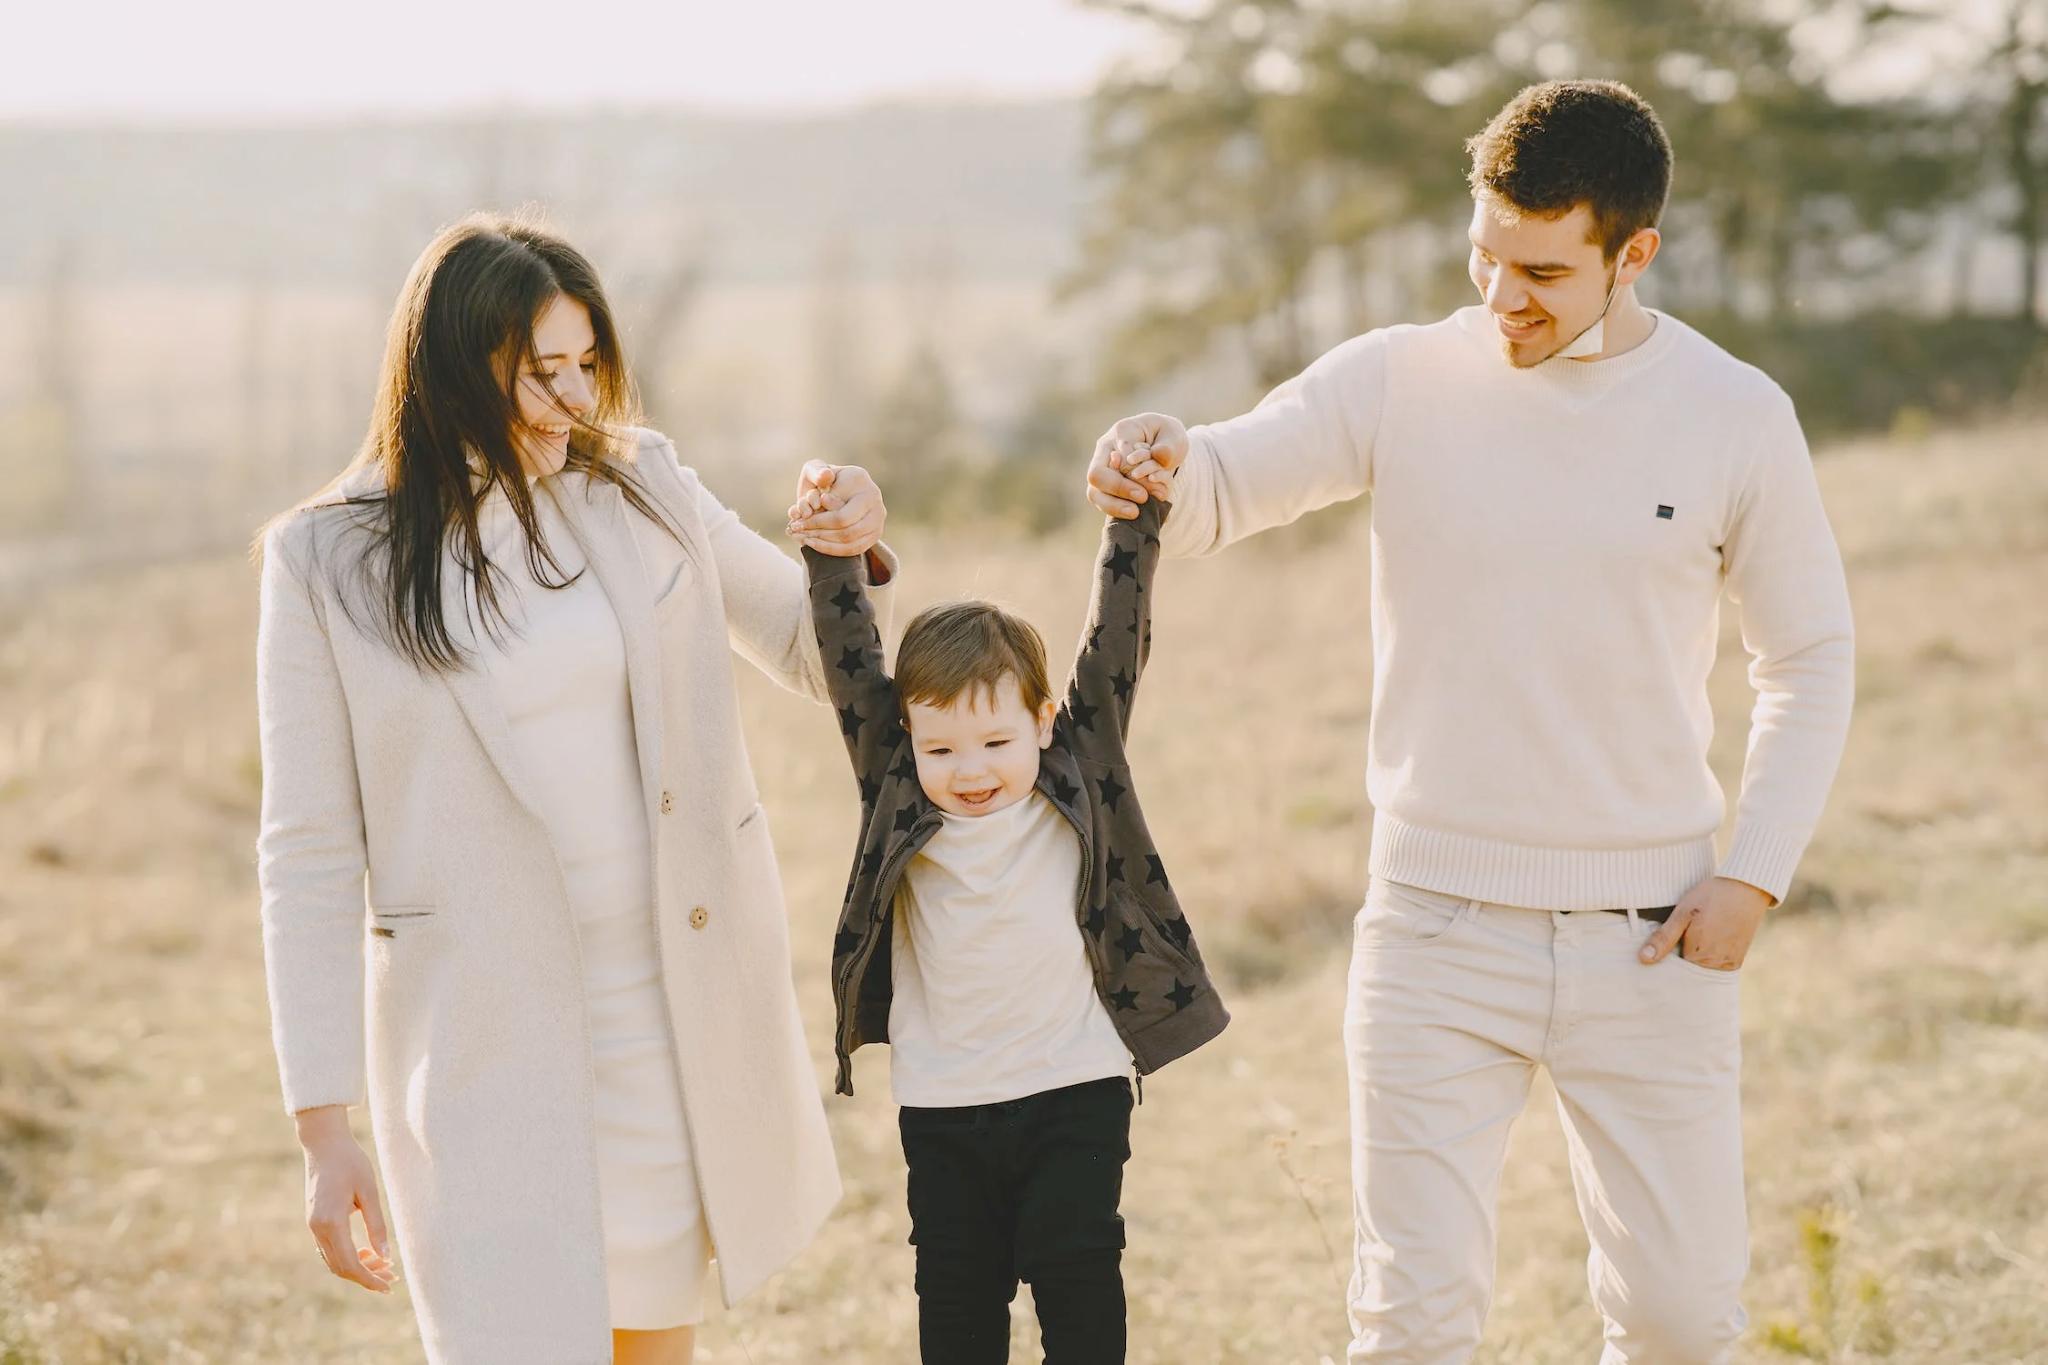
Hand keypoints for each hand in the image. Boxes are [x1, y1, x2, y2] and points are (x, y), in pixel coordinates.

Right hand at [296, 1106, 399, 1293]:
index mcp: (331, 1222)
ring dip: (357, 1267)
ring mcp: (312, 1226)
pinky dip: (347, 1256)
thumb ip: (377, 1225)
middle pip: (341, 1267)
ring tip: (384, 1264)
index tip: (388, 1286)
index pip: (350, 1263)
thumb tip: (386, 1256)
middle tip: (392, 1277)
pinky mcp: (314, 1221)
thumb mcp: (369, 1191)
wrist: (324, 1144)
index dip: (369, 1279)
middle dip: (366, 1276)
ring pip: (334, 1260)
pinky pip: (329, 1249)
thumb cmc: (351, 1162)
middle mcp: (317, 1228)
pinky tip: (367, 1251)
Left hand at [787, 461, 885, 556]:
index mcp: (861, 482)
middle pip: (847, 532)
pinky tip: (813, 543)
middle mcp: (875, 501)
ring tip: (803, 538)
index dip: (818, 521)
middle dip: (818, 533)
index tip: (799, 519)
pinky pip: (854, 549)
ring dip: (823, 543)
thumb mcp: (815, 470)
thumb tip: (825, 477)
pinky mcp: (874, 534)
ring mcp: (878, 520)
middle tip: (797, 531)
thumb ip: (816, 472)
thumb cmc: (822, 479)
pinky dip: (831, 549)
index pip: (842, 515)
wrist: (838, 488)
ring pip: (850, 542)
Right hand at [1086, 414, 1185, 519]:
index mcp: (1121, 432)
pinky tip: (1135, 515)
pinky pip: (1103, 504)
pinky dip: (1118, 511)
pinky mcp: (1107, 489)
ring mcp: (1104, 472)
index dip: (1131, 471)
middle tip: (1143, 497)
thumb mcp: (1174, 435)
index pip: (1118, 455)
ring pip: (1094, 493)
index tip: (1151, 478)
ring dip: (1114, 506)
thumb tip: (1158, 456)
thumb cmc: (1167, 437)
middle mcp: (1106, 452)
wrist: (1165, 447)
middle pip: (1096, 475)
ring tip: (1135, 512)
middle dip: (1119, 489)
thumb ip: (1168, 446)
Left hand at [1639, 876, 1775, 970]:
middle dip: (1679, 958)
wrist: (1746, 888)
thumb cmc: (1711, 896)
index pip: (1672, 968)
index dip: (1665, 956)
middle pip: (1687, 970)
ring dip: (1694, 958)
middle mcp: (1715, 964)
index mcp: (1697, 954)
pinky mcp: (1737, 960)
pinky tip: (1706, 940)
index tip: (1664, 942)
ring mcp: (1728, 963)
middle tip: (1682, 934)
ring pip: (1700, 968)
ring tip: (1696, 935)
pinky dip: (1707, 958)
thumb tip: (1644, 959)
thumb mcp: (1682, 913)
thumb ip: (1664, 938)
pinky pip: (1715, 966)